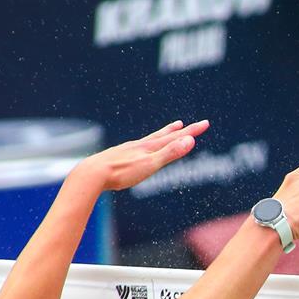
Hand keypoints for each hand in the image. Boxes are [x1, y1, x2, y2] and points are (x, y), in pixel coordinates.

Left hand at [77, 119, 209, 191]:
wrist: (93, 174)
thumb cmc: (122, 172)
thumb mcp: (150, 165)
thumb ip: (170, 153)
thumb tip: (190, 140)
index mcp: (150, 148)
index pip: (176, 138)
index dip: (192, 132)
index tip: (205, 124)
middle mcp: (140, 146)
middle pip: (163, 136)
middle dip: (178, 132)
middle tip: (187, 125)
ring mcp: (129, 150)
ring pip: (150, 140)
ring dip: (163, 135)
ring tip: (170, 129)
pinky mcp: (120, 157)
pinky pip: (138, 147)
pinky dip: (147, 144)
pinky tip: (141, 147)